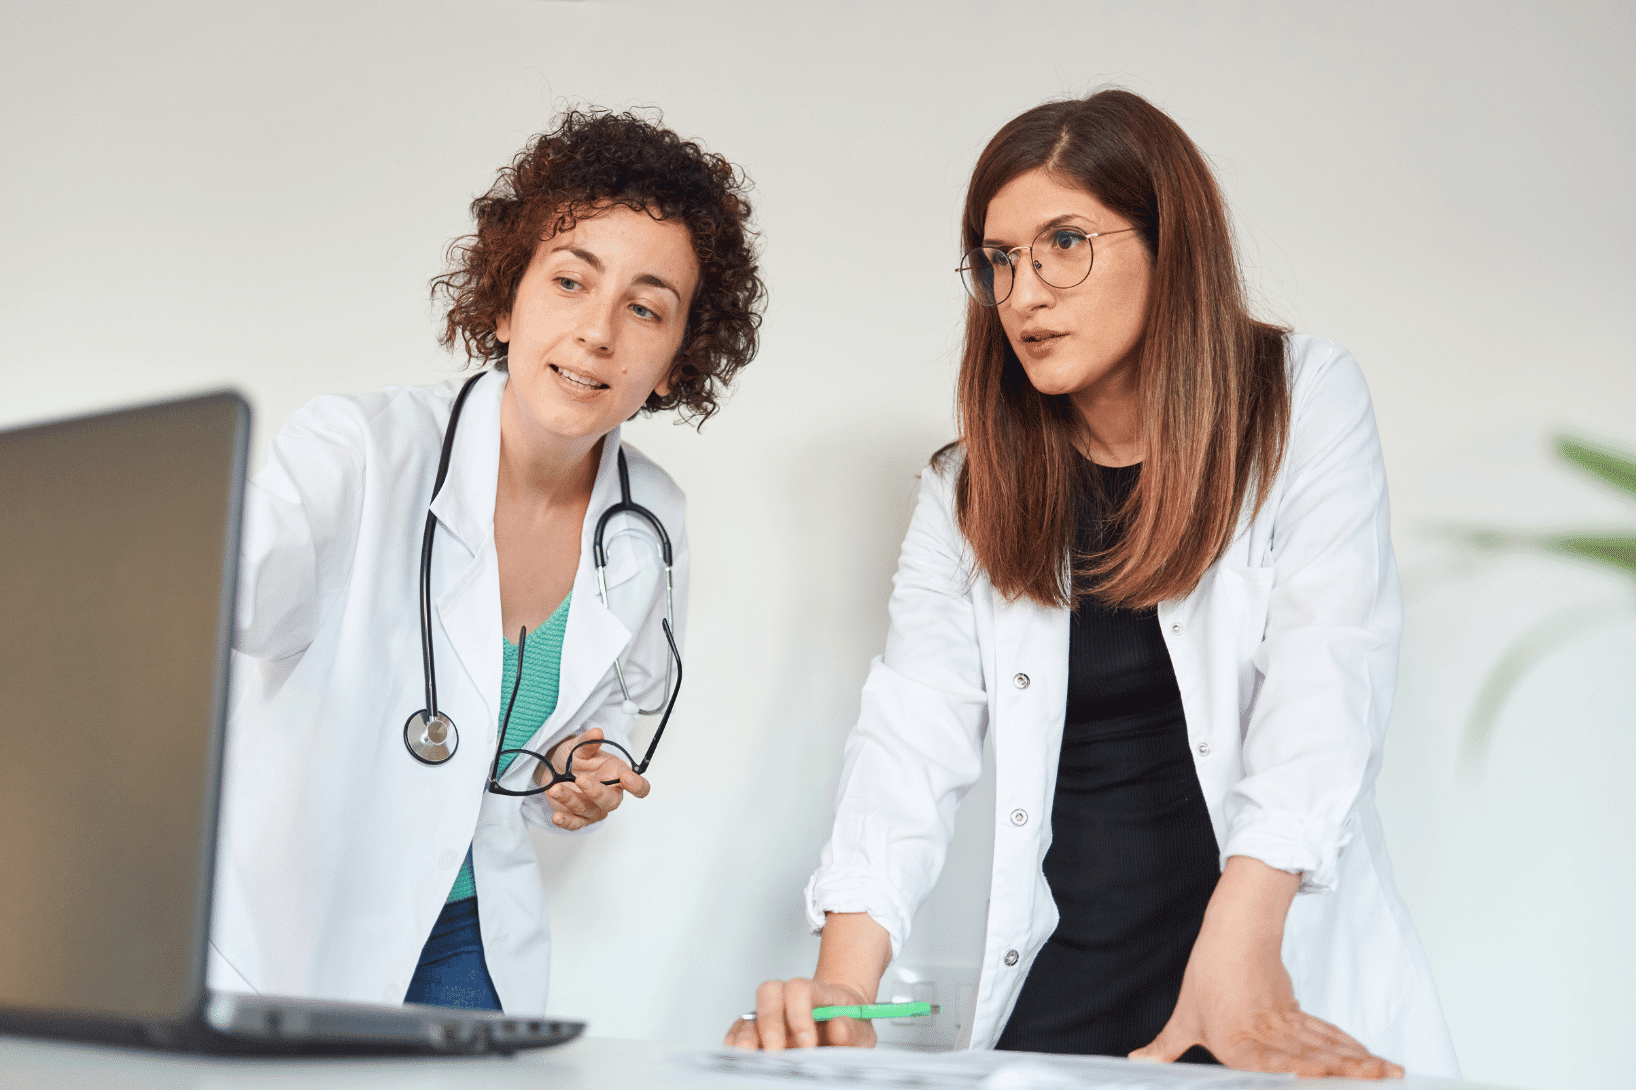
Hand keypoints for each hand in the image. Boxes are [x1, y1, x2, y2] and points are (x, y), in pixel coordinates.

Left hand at [535, 727, 649, 829]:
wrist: (555, 769)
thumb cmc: (575, 759)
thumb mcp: (579, 747)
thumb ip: (588, 742)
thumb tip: (597, 732)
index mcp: (618, 776)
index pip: (639, 787)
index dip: (637, 785)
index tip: (626, 777)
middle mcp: (609, 794)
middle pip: (612, 802)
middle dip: (597, 792)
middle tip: (581, 779)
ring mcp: (594, 809)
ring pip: (588, 810)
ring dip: (571, 799)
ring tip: (555, 789)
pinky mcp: (578, 818)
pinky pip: (575, 824)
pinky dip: (566, 821)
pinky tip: (557, 817)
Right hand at [723, 978, 876, 1051]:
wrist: (841, 1023)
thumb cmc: (848, 1024)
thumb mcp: (861, 1028)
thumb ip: (852, 1028)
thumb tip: (838, 1027)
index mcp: (817, 993)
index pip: (800, 989)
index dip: (800, 1013)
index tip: (808, 1042)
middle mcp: (789, 1000)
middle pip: (769, 993)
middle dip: (770, 1023)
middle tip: (776, 1051)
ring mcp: (772, 1014)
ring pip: (751, 1011)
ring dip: (747, 1034)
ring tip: (750, 1056)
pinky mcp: (758, 1030)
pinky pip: (739, 1029)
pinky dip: (735, 1040)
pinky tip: (738, 1055)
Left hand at [1130, 857, 1403, 1078]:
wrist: (1232, 933)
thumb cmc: (1209, 975)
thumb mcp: (1184, 1016)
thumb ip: (1166, 1047)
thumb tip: (1138, 1061)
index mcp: (1238, 1042)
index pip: (1272, 1064)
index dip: (1301, 1070)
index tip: (1323, 1075)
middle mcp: (1268, 1035)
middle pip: (1312, 1057)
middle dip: (1348, 1072)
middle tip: (1382, 1081)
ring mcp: (1287, 1023)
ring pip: (1327, 1045)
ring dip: (1360, 1061)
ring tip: (1390, 1074)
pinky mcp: (1299, 1013)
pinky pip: (1329, 1034)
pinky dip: (1353, 1048)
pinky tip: (1373, 1061)